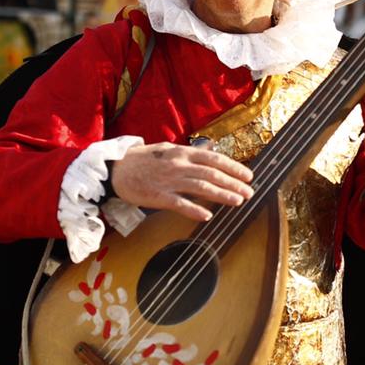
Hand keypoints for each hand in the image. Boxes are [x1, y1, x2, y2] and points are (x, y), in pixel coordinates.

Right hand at [109, 142, 252, 222]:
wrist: (116, 169)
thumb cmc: (143, 159)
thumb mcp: (168, 148)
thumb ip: (190, 152)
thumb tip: (211, 150)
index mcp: (182, 152)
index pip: (214, 159)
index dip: (233, 167)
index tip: (248, 175)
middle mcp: (178, 165)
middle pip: (212, 174)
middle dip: (233, 183)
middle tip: (249, 192)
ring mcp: (168, 181)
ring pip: (200, 188)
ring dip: (221, 195)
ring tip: (237, 201)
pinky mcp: (157, 196)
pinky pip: (179, 204)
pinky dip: (194, 210)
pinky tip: (207, 216)